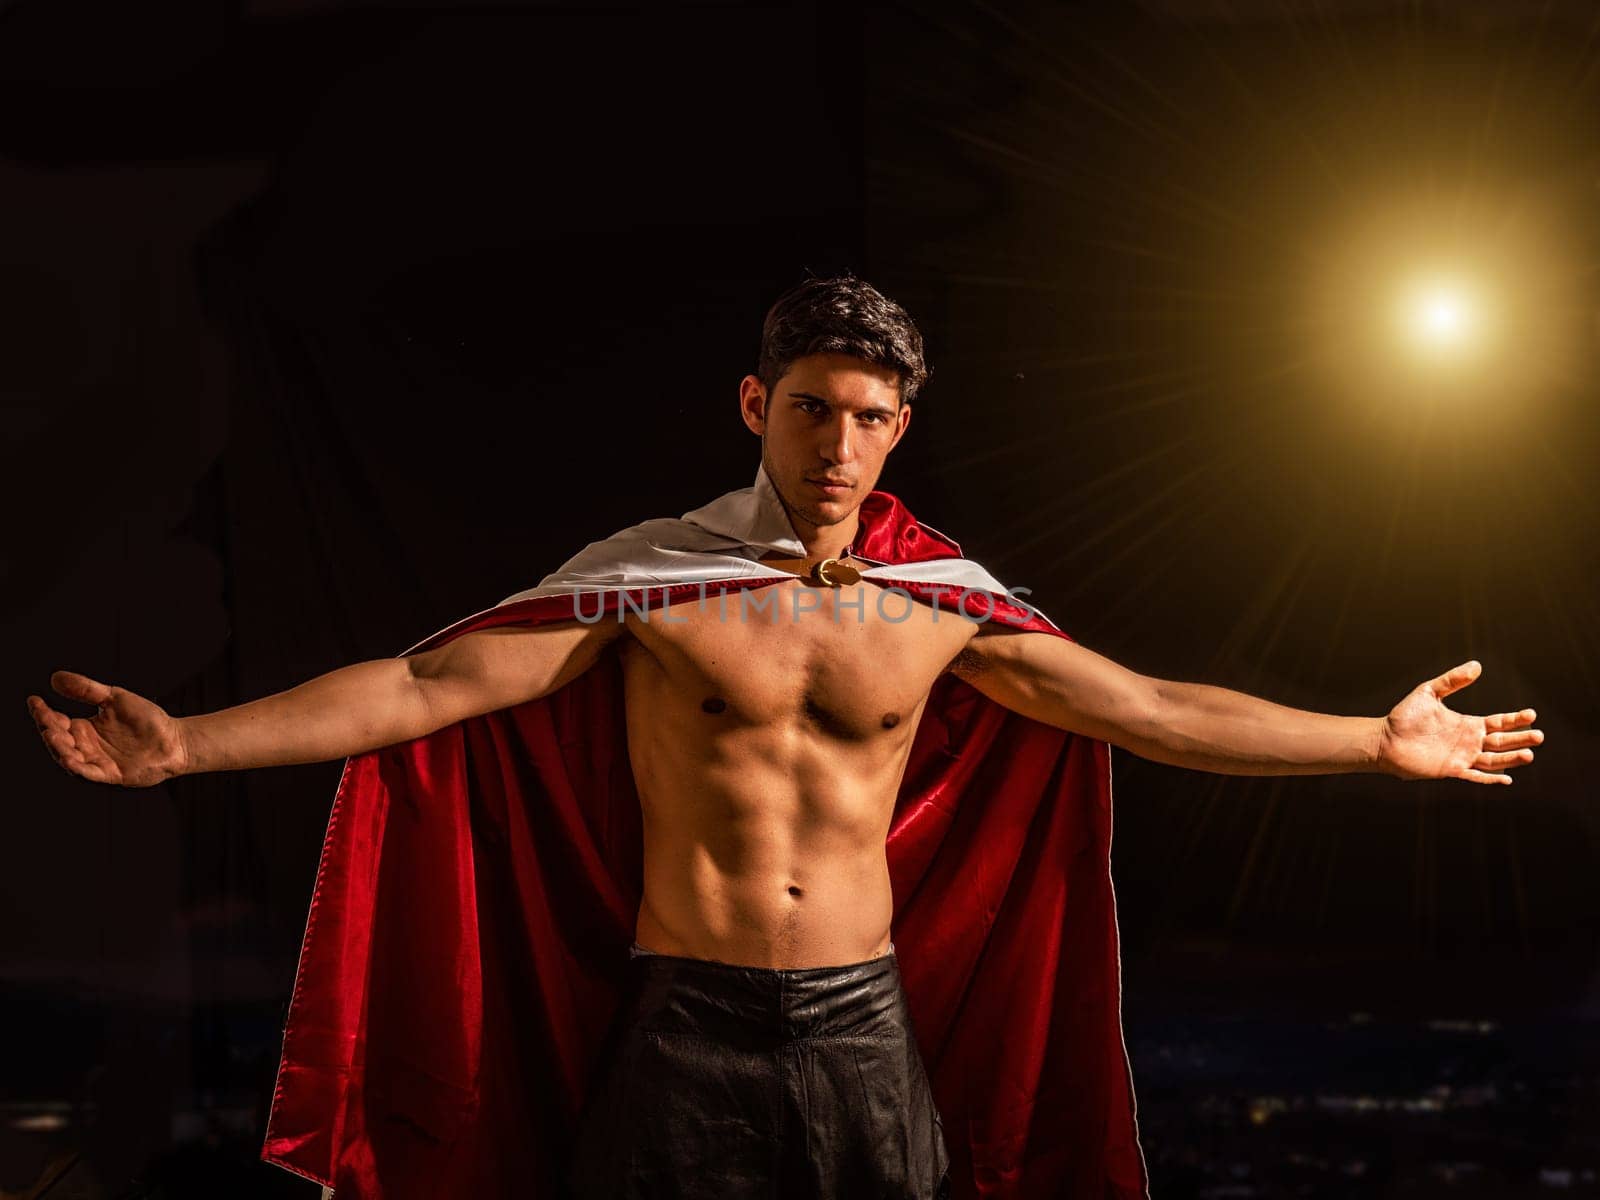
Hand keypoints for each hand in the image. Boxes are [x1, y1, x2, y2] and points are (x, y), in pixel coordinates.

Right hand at [25, 671, 188, 787]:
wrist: (174, 739)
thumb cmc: (147, 719)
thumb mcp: (114, 698)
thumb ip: (87, 690)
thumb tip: (56, 678)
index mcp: (84, 728)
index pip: (55, 722)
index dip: (43, 713)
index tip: (35, 700)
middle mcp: (86, 746)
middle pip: (58, 740)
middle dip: (48, 729)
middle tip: (45, 718)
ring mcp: (96, 761)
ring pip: (68, 757)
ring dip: (58, 748)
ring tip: (53, 735)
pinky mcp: (109, 774)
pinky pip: (88, 773)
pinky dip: (77, 767)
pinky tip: (69, 758)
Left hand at [1378, 660, 1542, 784]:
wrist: (1384, 739)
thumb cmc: (1404, 717)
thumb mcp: (1429, 692)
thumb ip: (1452, 680)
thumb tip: (1476, 665)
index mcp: (1467, 724)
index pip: (1499, 723)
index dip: (1515, 720)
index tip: (1532, 714)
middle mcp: (1469, 742)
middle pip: (1502, 742)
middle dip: (1520, 739)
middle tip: (1539, 736)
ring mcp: (1461, 757)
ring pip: (1493, 760)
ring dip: (1511, 759)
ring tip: (1529, 755)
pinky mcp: (1450, 769)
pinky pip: (1475, 776)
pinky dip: (1490, 779)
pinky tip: (1506, 779)